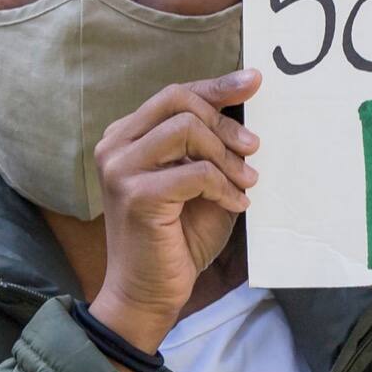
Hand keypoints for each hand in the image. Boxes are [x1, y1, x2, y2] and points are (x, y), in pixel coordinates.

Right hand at [88, 69, 258, 354]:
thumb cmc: (179, 237)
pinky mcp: (135, 194)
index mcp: (128, 137)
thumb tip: (249, 111)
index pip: (175, 94)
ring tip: (245, 181)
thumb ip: (215, 148)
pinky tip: (236, 204)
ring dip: (226, 155)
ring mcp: (120, 168)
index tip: (255, 80)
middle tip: (253, 149)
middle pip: (179, 100)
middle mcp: (115, 145)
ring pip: (186, 128)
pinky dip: (224, 186)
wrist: (150, 291)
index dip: (217, 85)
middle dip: (225, 121)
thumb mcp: (204, 182)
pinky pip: (195, 171)